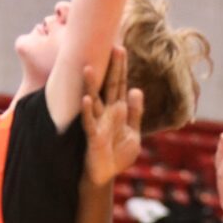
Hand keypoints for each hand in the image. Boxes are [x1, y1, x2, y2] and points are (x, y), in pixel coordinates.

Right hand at [81, 47, 143, 186]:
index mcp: (118, 110)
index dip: (121, 68)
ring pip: (94, 100)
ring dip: (92, 85)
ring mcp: (98, 124)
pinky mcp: (93, 138)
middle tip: (114, 47)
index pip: (119, 84)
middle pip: (109, 87)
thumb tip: (136, 89)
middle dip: (112, 69)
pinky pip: (89, 122)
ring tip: (89, 67)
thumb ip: (135, 112)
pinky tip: (86, 99)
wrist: (107, 175)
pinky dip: (88, 111)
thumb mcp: (133, 132)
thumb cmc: (118, 154)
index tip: (121, 48)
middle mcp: (106, 113)